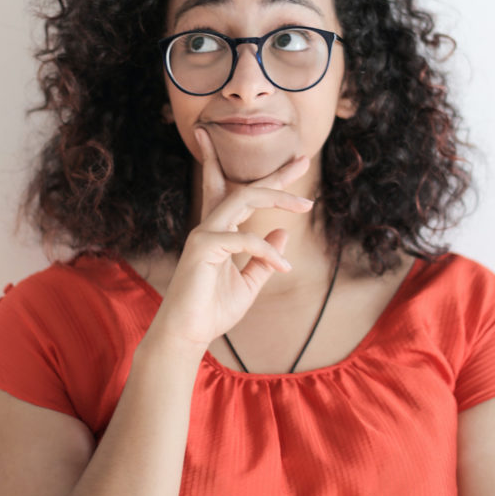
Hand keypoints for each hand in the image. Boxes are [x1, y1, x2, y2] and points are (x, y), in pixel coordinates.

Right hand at [147, 128, 312, 352]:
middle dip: (275, 176)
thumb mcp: (249, 283)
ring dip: (277, 198)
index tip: (297, 167)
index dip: (269, 182)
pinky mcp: (202, 247)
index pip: (243, 197)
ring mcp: (204, 234)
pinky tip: (283, 267)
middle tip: (304, 162)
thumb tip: (282, 231)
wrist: (188, 334)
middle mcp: (211, 227)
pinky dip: (267, 251)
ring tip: (306, 205)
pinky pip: (244, 239)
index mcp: (221, 233)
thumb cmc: (213, 309)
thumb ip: (264, 258)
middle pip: (245, 190)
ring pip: (243, 199)